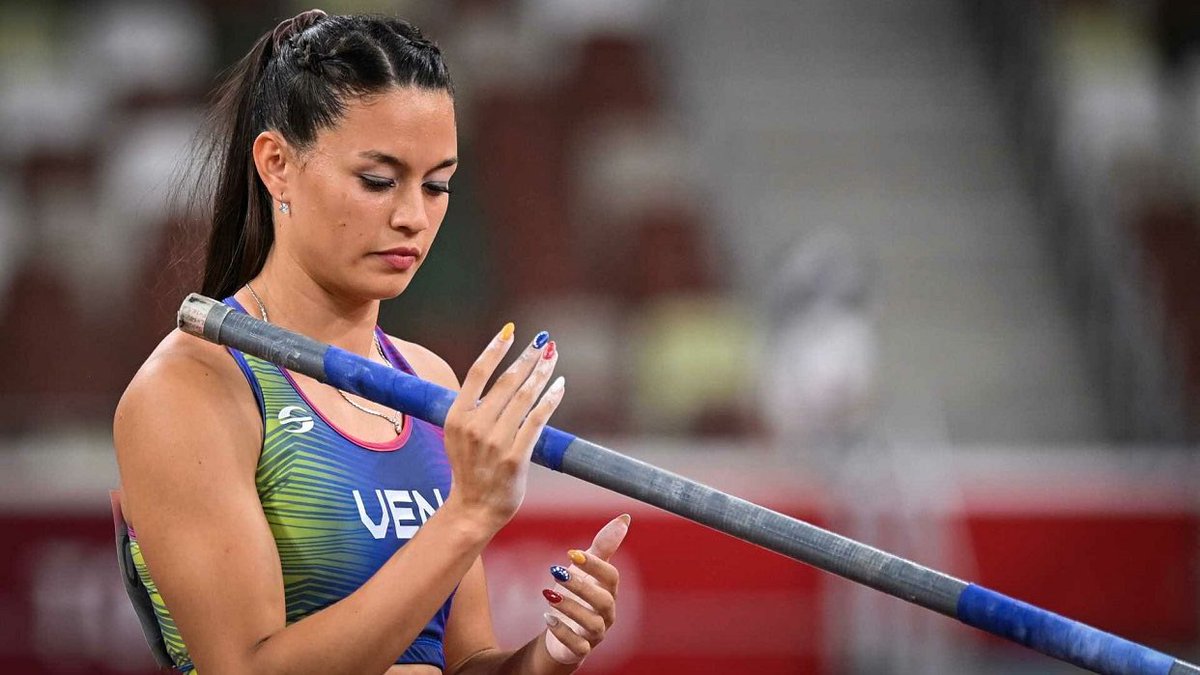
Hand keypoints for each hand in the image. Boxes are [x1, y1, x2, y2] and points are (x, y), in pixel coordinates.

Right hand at [442, 325, 563, 531]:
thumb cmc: (470, 468)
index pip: (477, 372)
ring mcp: (495, 442)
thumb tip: (502, 374)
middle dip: (527, 357)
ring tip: (552, 357)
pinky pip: (536, 421)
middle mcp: (474, 427)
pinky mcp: (514, 457)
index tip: (511, 331)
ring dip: (541, 373)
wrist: (474, 508)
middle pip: (506, 381)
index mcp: (456, 417)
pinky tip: (559, 385)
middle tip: (543, 341)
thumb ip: (474, 406)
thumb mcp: (459, 434)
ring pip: (524, 398)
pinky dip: (550, 400)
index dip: (495, 349)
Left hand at [541, 514, 630, 663]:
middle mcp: (607, 613)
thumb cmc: (578, 594)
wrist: (562, 630)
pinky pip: (578, 646)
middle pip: (603, 601)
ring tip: (548, 593)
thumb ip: (604, 546)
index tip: (571, 552)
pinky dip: (563, 632)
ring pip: (592, 624)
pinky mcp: (580, 649)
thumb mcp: (586, 568)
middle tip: (557, 571)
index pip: (611, 578)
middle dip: (581, 586)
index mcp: (609, 591)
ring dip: (570, 607)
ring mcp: (595, 633)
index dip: (594, 565)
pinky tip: (547, 617)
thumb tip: (625, 519)